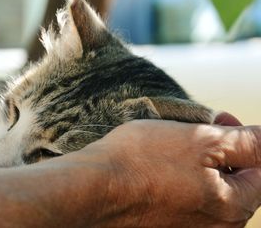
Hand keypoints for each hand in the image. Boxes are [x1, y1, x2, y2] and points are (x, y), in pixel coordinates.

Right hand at [83, 112, 260, 226]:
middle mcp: (216, 227)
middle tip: (194, 130)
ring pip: (208, 189)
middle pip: (235, 182)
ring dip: (198, 164)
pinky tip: (159, 166)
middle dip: (221, 152)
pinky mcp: (166, 226)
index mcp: (233, 208)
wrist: (93, 188)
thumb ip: (248, 142)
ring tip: (171, 147)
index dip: (245, 141)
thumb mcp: (202, 140)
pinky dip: (180, 179)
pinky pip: (186, 199)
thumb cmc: (143, 161)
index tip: (221, 122)